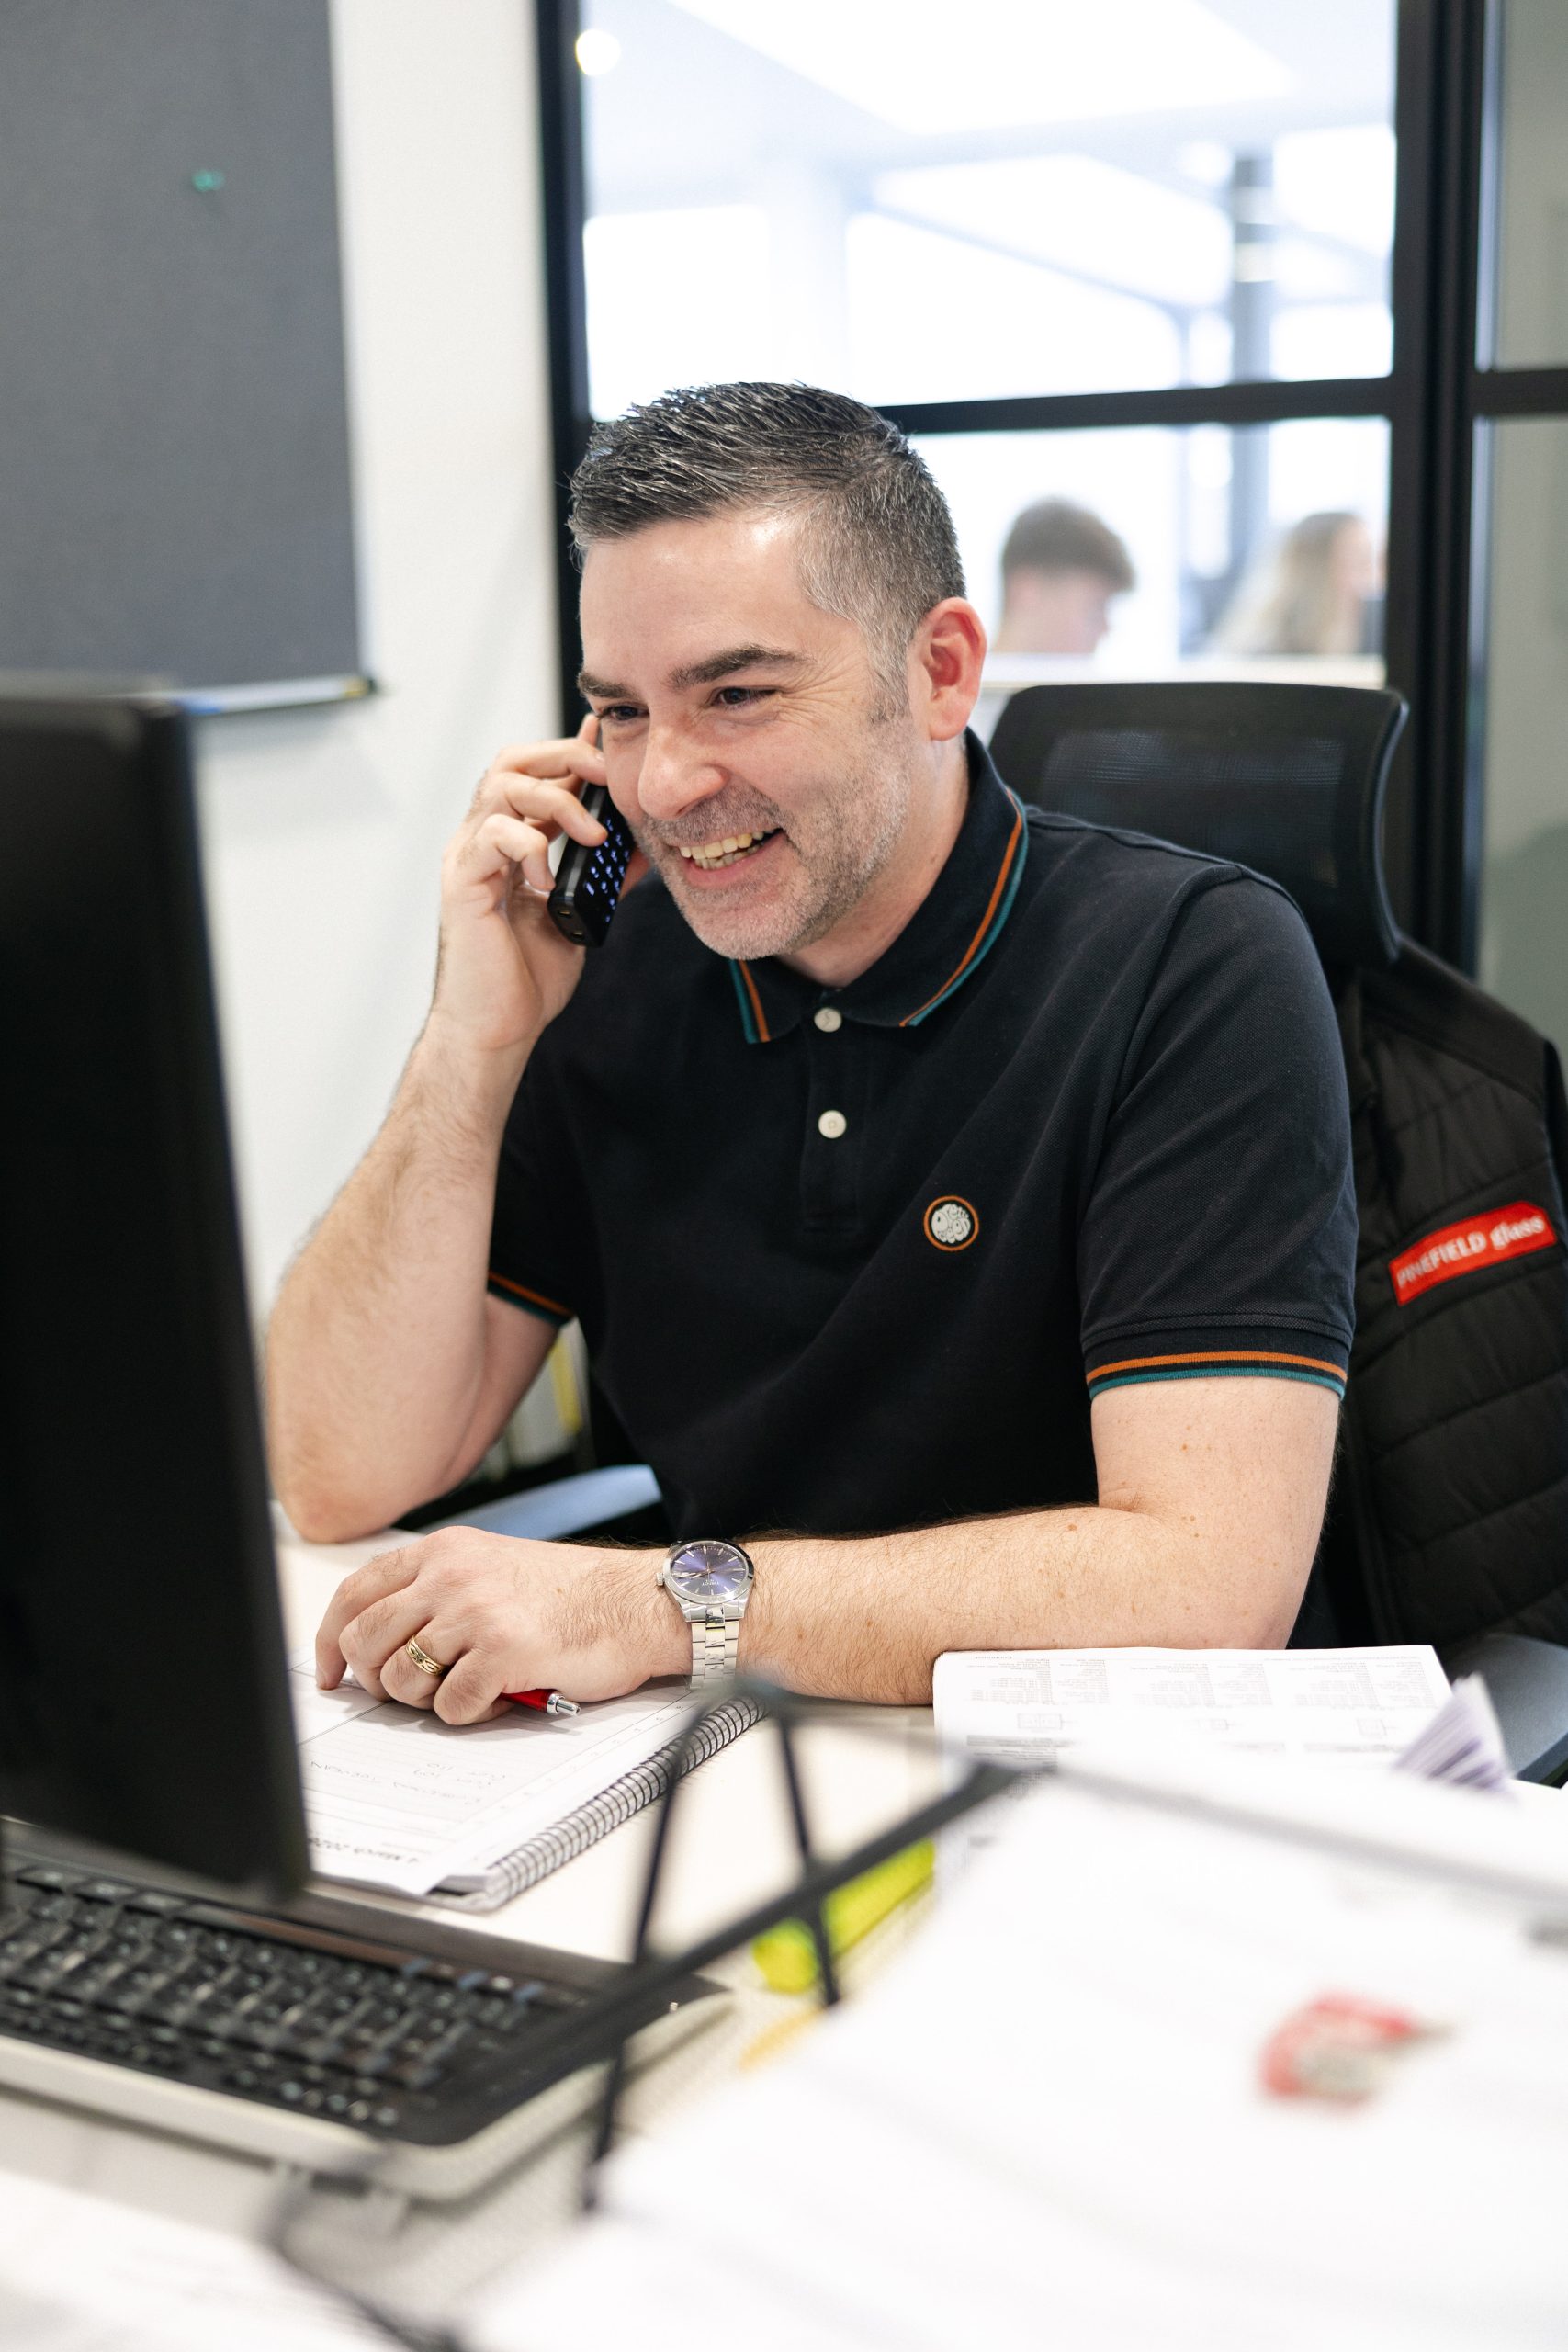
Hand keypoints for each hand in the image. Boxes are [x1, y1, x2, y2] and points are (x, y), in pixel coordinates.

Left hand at [314, 1526, 684, 1722]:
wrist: (634, 1603)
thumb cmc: (570, 1593)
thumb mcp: (489, 1565)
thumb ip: (435, 1588)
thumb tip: (378, 1637)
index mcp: (443, 1551)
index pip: (355, 1593)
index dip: (329, 1640)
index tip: (329, 1673)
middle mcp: (451, 1575)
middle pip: (366, 1641)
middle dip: (376, 1680)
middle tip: (406, 1693)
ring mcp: (474, 1611)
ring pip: (401, 1679)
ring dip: (424, 1700)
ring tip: (462, 1689)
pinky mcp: (501, 1651)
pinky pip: (449, 1705)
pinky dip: (468, 1714)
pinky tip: (496, 1697)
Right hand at [431, 715, 638, 1060]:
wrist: (497, 1028)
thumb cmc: (527, 978)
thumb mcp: (580, 914)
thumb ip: (603, 876)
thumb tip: (641, 848)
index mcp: (509, 843)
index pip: (533, 772)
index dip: (571, 752)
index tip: (610, 747)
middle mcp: (482, 841)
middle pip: (512, 761)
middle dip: (565, 757)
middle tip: (608, 778)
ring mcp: (468, 858)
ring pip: (502, 787)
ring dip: (557, 801)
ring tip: (593, 836)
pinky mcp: (462, 883)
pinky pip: (493, 836)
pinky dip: (530, 846)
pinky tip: (548, 880)